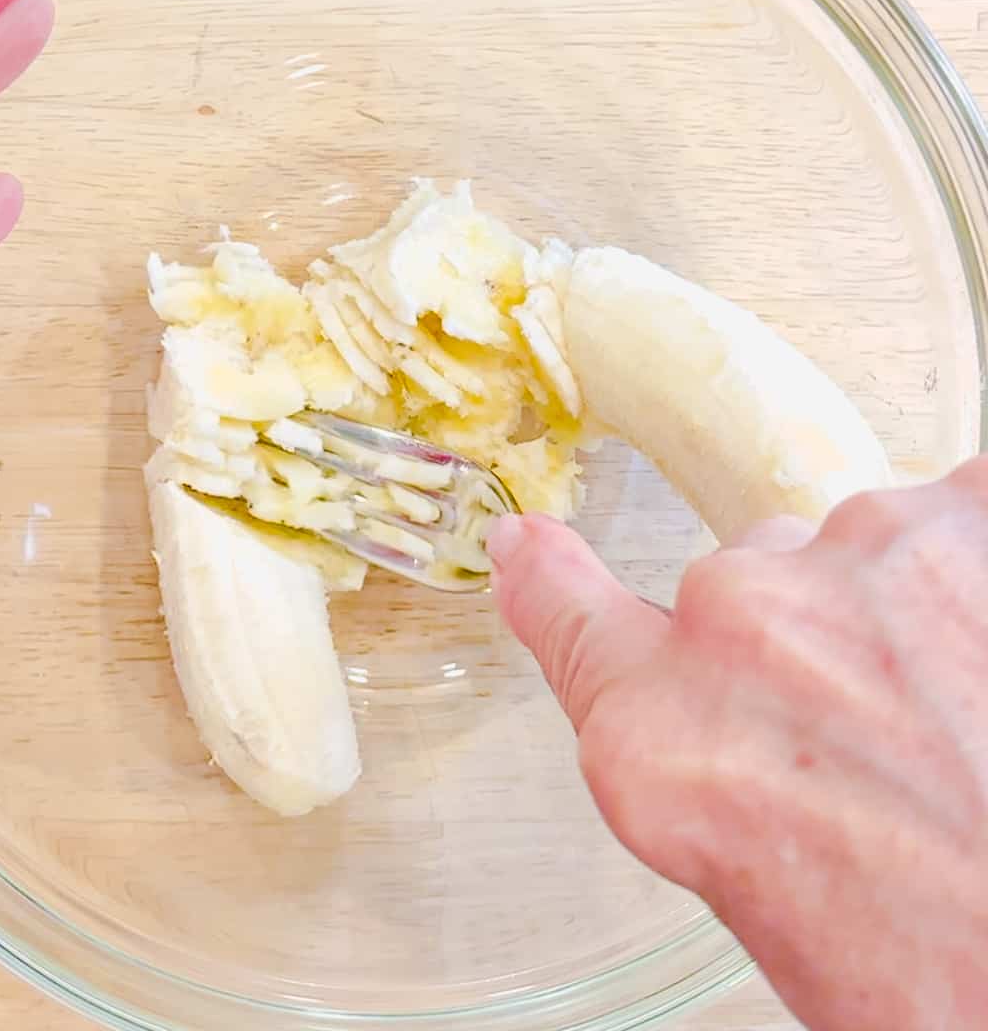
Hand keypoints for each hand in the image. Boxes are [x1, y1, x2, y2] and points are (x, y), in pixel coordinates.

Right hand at [490, 464, 987, 1030]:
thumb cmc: (938, 957)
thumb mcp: (768, 894)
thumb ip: (694, 777)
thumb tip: (691, 728)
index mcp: (665, 745)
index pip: (572, 619)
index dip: (549, 579)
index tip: (526, 546)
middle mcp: (738, 627)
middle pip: (752, 584)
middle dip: (809, 643)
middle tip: (893, 745)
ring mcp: (858, 558)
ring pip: (860, 548)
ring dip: (903, 607)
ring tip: (969, 715)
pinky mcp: (968, 515)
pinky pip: (958, 511)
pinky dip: (973, 566)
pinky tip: (984, 644)